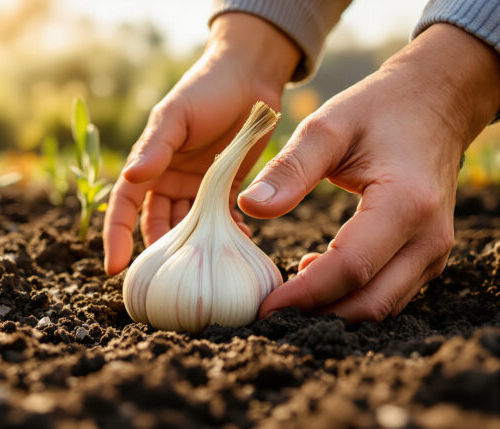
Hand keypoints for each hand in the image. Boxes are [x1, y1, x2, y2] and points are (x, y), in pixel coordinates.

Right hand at [104, 13, 299, 274]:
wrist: (250, 77)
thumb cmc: (206, 90)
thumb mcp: (176, 115)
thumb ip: (156, 146)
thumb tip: (131, 175)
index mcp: (149, 164)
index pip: (124, 207)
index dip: (117, 237)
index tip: (115, 268)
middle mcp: (168, 180)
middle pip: (156, 226)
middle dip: (162, 252)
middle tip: (171, 280)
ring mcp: (196, 187)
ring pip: (188, 228)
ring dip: (194, 248)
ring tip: (206, 267)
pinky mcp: (224, 189)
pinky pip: (219, 221)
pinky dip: (225, 235)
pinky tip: (236, 246)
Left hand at [238, 24, 499, 322]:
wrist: (435, 103)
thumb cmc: (378, 109)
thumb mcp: (328, 126)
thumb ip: (290, 168)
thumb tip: (249, 206)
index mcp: (405, 204)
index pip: (349, 268)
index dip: (303, 293)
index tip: (263, 305)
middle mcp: (428, 237)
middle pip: (368, 301)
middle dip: (314, 313)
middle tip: (266, 312)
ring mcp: (433, 252)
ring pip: (380, 306)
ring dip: (331, 311)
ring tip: (282, 298)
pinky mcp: (426, 256)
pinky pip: (388, 293)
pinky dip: (349, 298)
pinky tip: (311, 277)